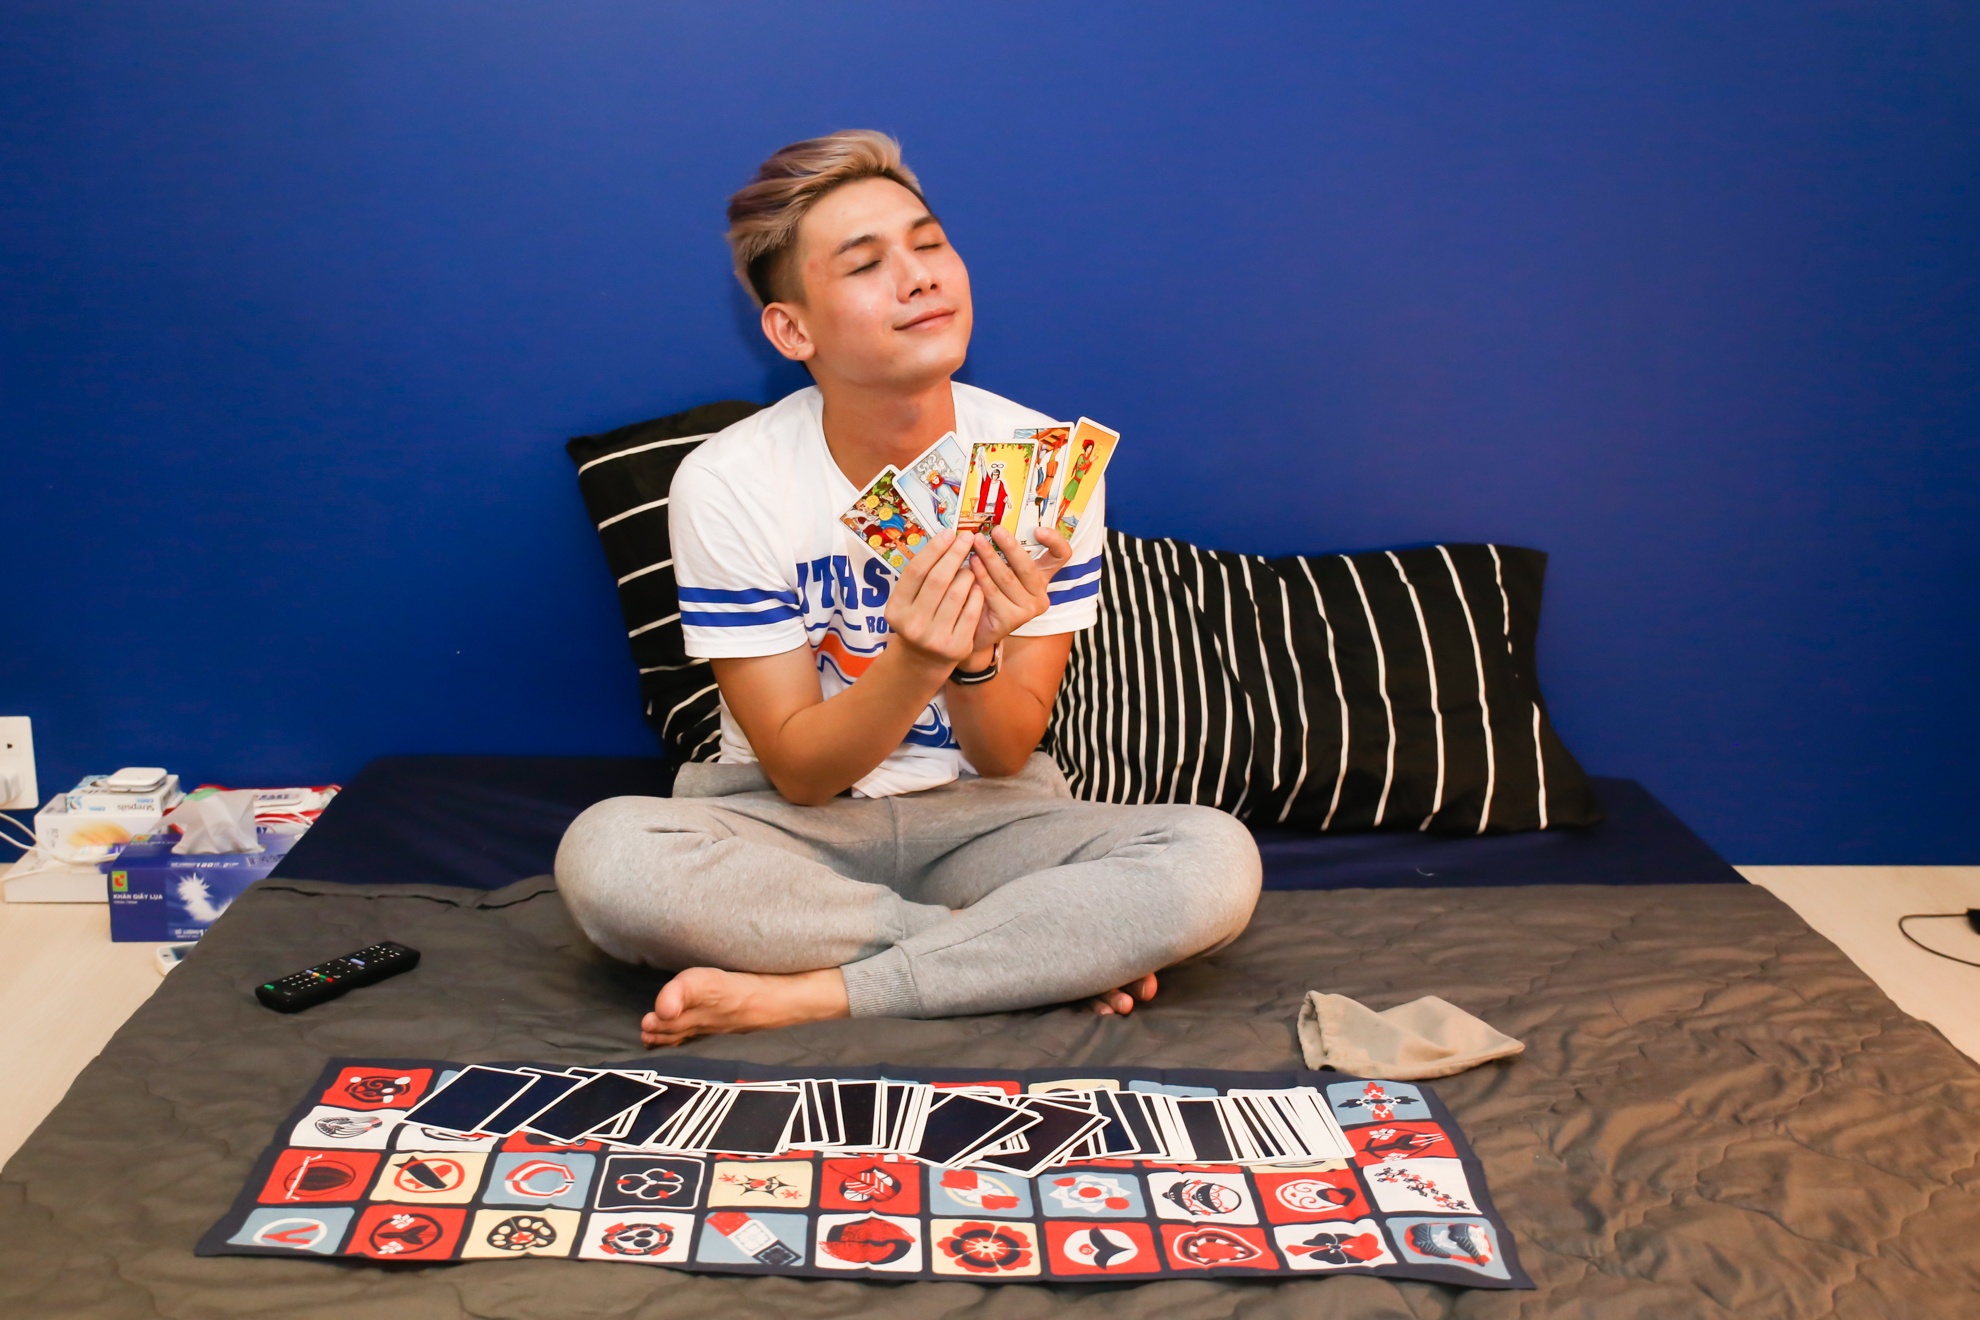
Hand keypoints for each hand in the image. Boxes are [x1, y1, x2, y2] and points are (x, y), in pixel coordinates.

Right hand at [885, 530, 983, 668]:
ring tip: (970, 566)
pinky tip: (978, 585)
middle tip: (967, 538)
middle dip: (955, 554)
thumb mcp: (909, 601)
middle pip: (938, 580)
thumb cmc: (919, 619)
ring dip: (968, 573)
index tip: (949, 532)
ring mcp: (935, 638)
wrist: (924, 660)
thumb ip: (922, 576)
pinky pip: (972, 610)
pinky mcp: (956, 646)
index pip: (916, 571)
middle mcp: (913, 624)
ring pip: (958, 593)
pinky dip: (977, 593)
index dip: (934, 549)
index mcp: (896, 609)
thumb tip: (946, 539)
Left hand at [964, 526, 1072, 657]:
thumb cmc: (985, 592)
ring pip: (1008, 578)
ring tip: (976, 544)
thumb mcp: (1000, 568)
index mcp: (1042, 577)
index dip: (1055, 541)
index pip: (1061, 555)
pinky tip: (970, 565)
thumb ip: (1003, 552)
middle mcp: (1040, 594)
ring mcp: (1028, 609)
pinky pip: (993, 593)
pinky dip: (980, 576)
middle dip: (1010, 546)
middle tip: (995, 530)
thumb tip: (993, 525)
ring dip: (990, 558)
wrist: (973, 628)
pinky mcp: (1012, 620)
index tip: (1038, 531)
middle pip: (1028, 566)